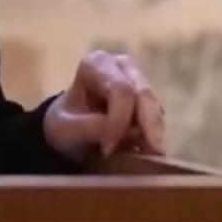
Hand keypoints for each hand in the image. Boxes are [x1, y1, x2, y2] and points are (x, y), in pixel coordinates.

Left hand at [41, 50, 166, 162]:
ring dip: (153, 134)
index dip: (119, 120)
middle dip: (149, 126)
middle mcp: (120, 66)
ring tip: (145, 157)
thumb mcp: (66, 129)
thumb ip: (92, 127)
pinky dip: (154, 137)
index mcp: (95, 65)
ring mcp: (137, 80)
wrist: (67, 129)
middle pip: (144, 94)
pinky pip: (157, 119)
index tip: (108, 149)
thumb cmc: (64, 124)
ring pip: (155, 107)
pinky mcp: (147, 100)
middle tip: (152, 155)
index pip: (120, 89)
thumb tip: (132, 132)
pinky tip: (147, 153)